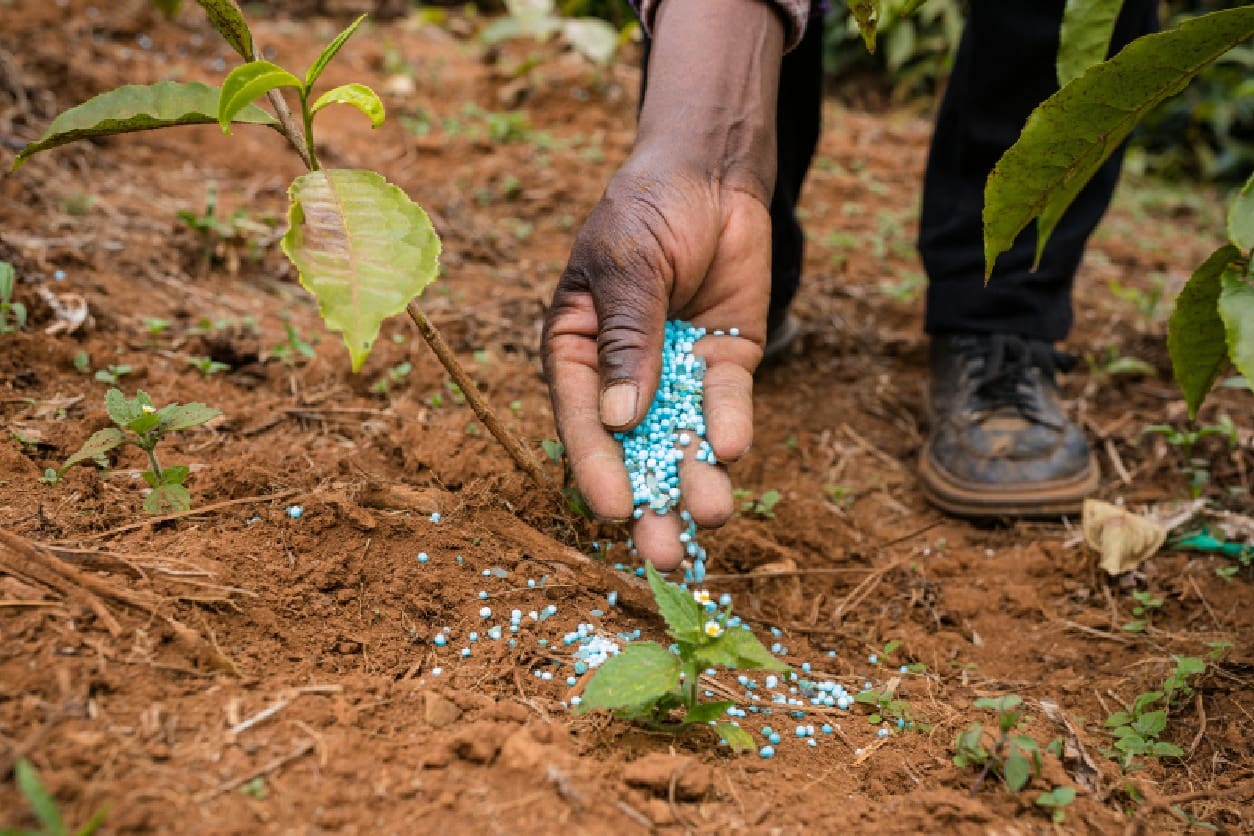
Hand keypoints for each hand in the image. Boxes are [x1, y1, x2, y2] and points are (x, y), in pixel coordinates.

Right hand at [541, 0, 783, 569]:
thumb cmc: (647, 209)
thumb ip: (626, 339)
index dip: (596, 466)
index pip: (581, 419)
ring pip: (683, 440)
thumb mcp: (626, 265)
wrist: (711, 173)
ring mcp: (676, 374)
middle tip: (668, 555)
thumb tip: (618, 419)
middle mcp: (625, 375)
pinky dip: (729, 428)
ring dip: (695, 479)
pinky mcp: (722, 364)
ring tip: (711, 514)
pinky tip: (732, 450)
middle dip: (652, 502)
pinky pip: (726, 406)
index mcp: (578, 352)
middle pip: (634, 450)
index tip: (613, 509)